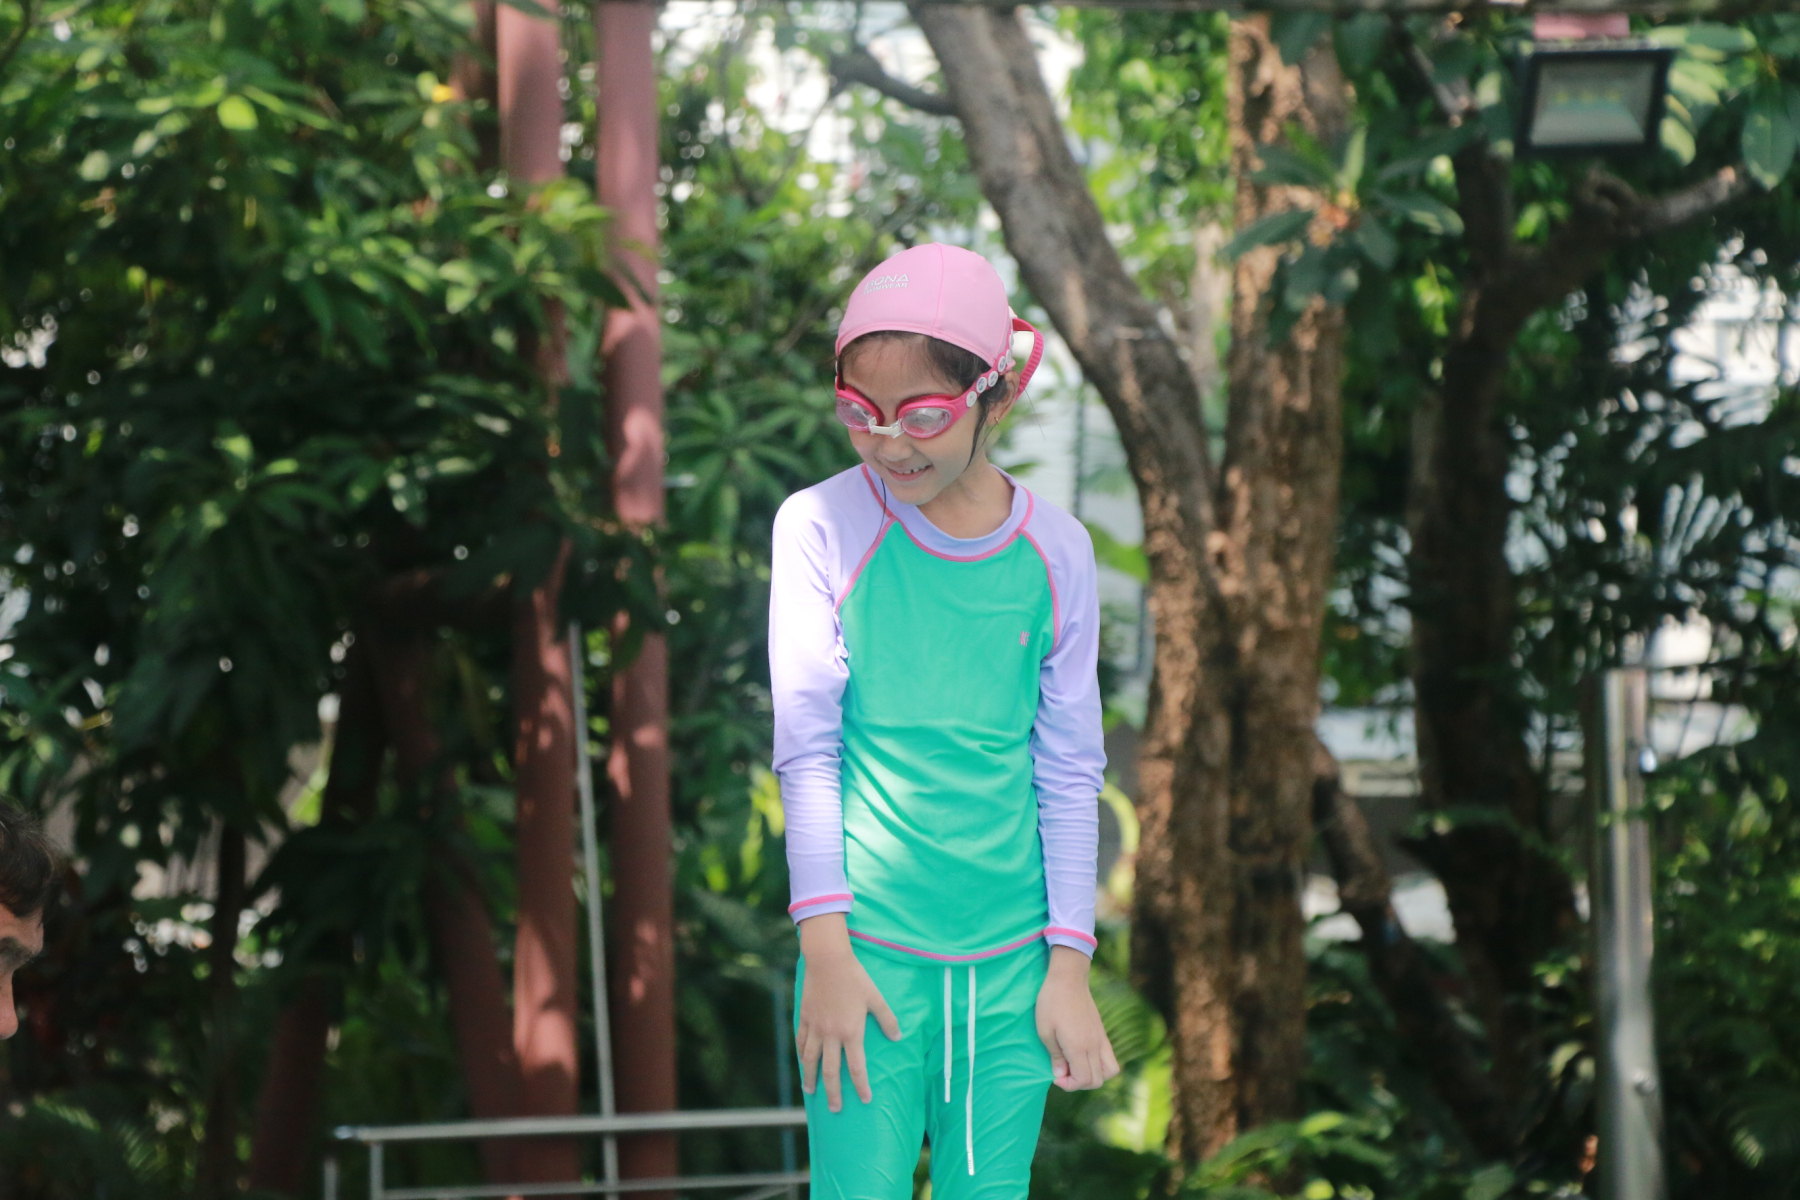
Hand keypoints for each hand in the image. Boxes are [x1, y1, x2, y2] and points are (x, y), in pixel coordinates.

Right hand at [796, 914, 901, 1111]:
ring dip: (811, 1078)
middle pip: (831, 1071)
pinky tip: (803, 1061)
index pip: (857, 1067)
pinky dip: (802, 1054)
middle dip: (833, 1092)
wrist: (827, 960)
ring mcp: (815, 1027)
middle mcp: (831, 1035)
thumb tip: (898, 1037)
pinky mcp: (805, 1018)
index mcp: (851, 1032)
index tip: (865, 1099)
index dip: (861, 1086)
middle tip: (835, 1108)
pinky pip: (801, 1041)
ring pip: (811, 1060)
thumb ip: (887, 1019)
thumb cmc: (855, 978)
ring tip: (811, 1091)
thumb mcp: (876, 997)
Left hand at [1035, 945, 1120, 1091]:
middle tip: (1064, 1071)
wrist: (1068, 978)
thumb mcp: (1044, 1030)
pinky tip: (1083, 1056)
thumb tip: (1061, 1075)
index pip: (1084, 1079)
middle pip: (1098, 1080)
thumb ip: (1055, 1056)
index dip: (1069, 1085)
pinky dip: (1100, 1065)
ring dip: (1094, 1076)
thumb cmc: (1051, 1002)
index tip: (1056, 1075)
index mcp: (1078, 1046)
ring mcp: (1101, 1039)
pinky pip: (1110, 1058)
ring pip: (1110, 1071)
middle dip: (1079, 1083)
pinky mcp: (1102, 1033)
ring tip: (1077, 1067)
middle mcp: (1094, 1045)